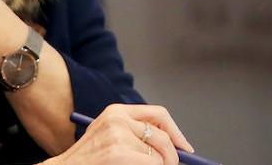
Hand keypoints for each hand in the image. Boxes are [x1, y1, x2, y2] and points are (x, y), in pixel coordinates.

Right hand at [49, 104, 193, 164]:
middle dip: (173, 157)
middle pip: (164, 137)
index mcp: (116, 111)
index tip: (185, 147)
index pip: (158, 114)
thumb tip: (173, 147)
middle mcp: (118, 119)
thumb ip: (135, 134)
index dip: (176, 132)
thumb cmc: (87, 159)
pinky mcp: (119, 153)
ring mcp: (118, 136)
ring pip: (159, 156)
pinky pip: (153, 164)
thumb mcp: (109, 137)